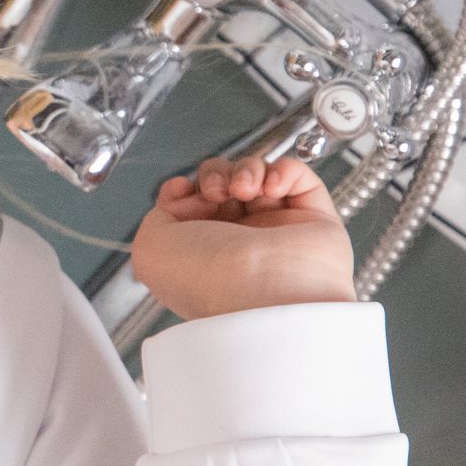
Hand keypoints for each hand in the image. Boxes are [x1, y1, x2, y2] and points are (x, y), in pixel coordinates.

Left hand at [127, 153, 356, 320]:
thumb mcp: (151, 249)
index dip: (186, 187)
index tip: (183, 188)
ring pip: (259, 175)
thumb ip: (157, 215)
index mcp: (201, 250)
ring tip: (244, 190)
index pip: (193, 203)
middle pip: (224, 182)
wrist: (265, 295)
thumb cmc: (210, 279)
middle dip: (215, 175)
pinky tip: (272, 188)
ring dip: (247, 170)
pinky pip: (299, 177)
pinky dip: (284, 171)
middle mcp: (239, 240)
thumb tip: (187, 198)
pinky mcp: (313, 220)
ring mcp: (277, 229)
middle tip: (216, 192)